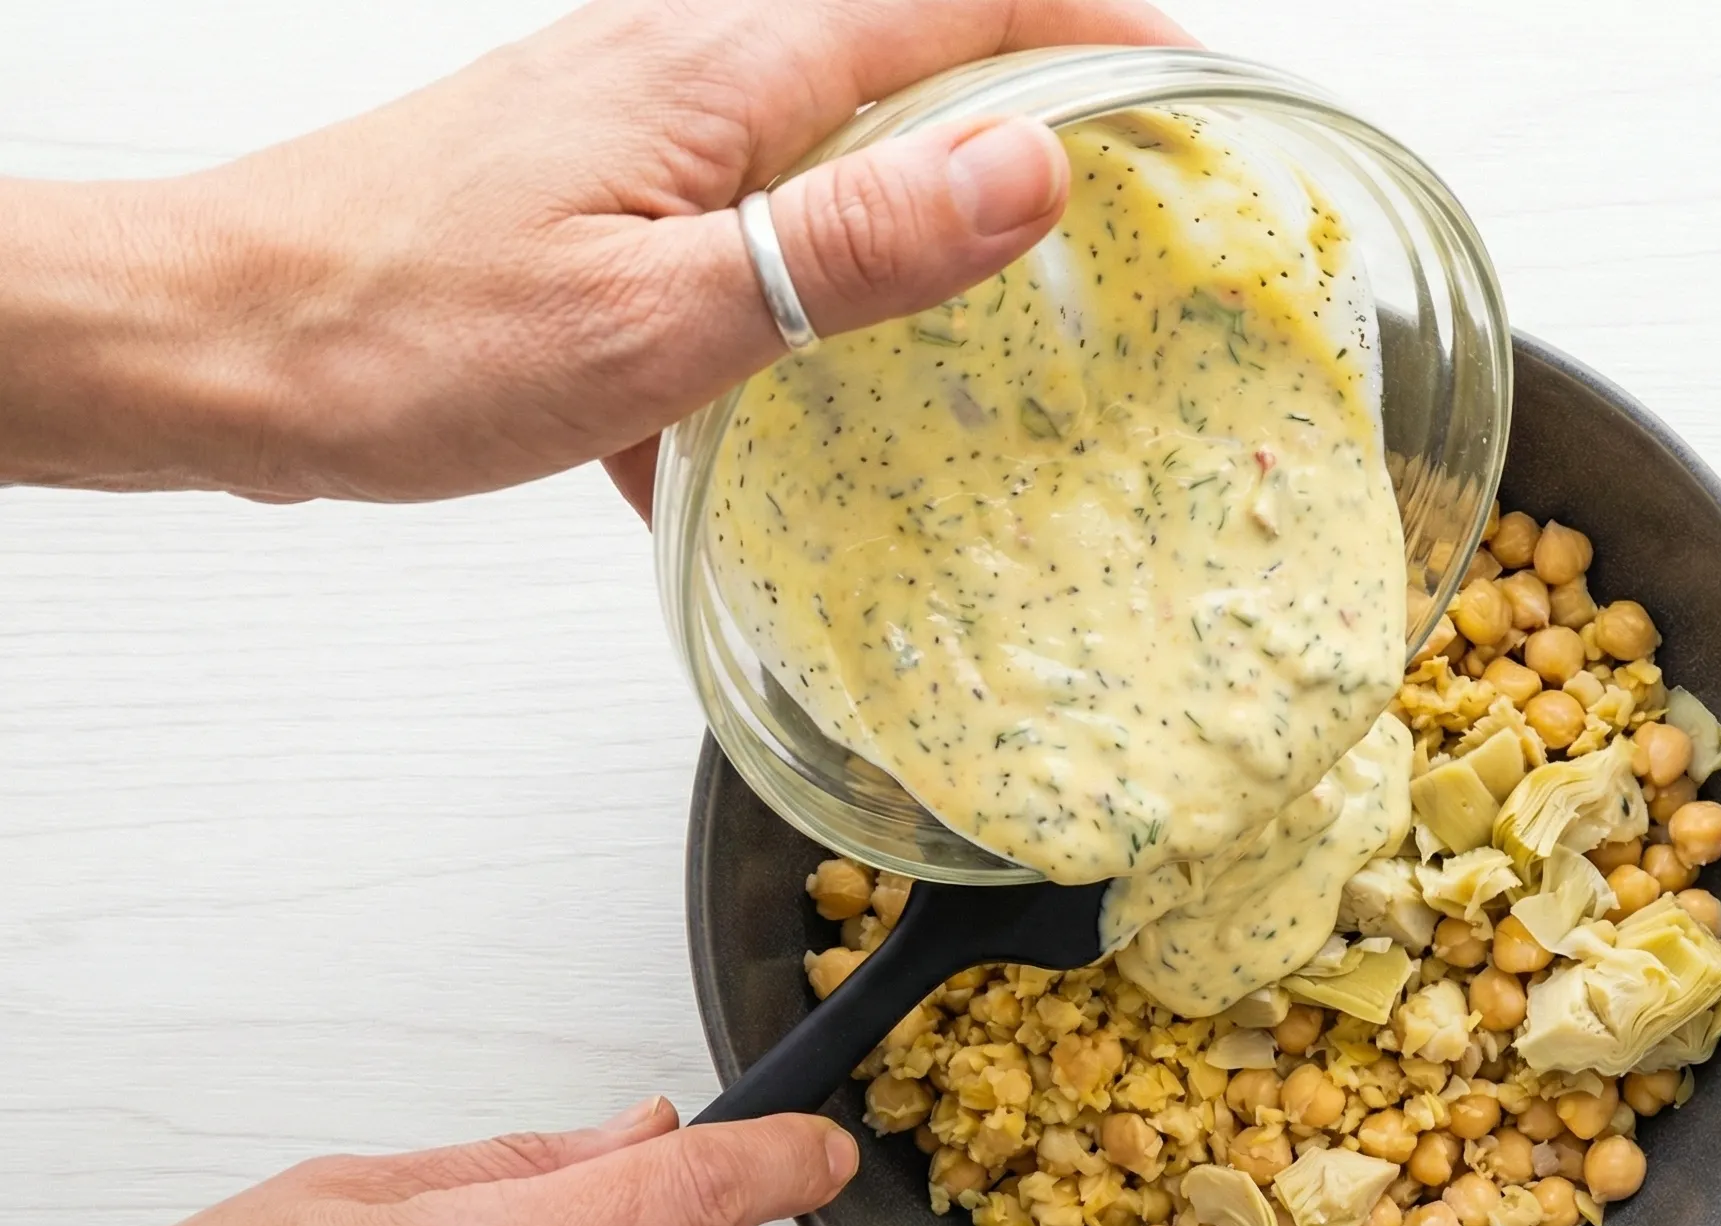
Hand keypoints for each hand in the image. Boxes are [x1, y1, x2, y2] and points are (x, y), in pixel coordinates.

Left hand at [0, 0, 1190, 509]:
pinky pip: (742, 199)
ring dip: (922, 186)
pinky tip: (799, 379)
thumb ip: (848, 245)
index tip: (1199, 85)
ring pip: (827, 126)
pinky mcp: (593, 181)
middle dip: (1034, 94)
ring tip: (1002, 285)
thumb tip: (1026, 167)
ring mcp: (633, 114)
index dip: (1098, 31)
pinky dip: (805, 266)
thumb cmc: (394, 333)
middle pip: (908, 43)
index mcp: (721, 69)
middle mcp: (683, 60)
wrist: (209, 343)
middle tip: (1133, 186)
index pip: (961, 2)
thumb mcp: (657, 317)